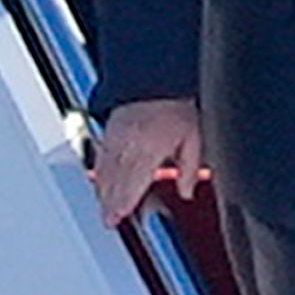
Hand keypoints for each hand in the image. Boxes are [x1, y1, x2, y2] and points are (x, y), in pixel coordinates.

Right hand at [92, 98, 208, 223]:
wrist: (160, 73)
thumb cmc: (178, 102)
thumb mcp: (194, 135)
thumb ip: (190, 167)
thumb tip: (187, 191)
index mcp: (149, 145)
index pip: (133, 180)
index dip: (124, 201)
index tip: (117, 217)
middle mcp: (129, 139)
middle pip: (115, 176)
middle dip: (110, 200)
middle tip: (107, 221)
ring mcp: (117, 131)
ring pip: (105, 165)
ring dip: (103, 187)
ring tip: (103, 206)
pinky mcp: (111, 124)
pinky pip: (102, 151)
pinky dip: (100, 167)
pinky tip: (100, 177)